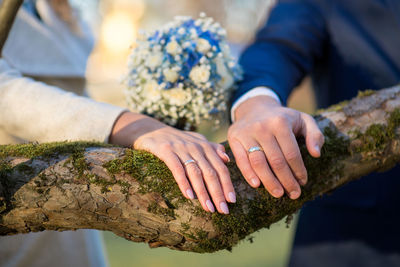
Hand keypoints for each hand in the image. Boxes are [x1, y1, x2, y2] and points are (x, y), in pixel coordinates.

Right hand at [109, 111, 234, 213]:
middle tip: (223, 210)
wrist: (149, 130)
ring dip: (203, 192)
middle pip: (210, 172)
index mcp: (205, 146)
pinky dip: (184, 182)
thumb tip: (227, 160)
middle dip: (218, 192)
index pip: (220, 167)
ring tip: (209, 208)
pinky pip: (177, 168)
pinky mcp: (166, 150)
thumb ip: (212, 149)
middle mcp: (195, 146)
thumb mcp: (195, 141)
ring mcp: (180, 148)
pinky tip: (189, 196)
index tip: (232, 201)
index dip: (227, 184)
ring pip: (196, 173)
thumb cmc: (175, 139)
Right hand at [228, 96, 323, 198]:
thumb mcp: (303, 120)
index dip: (298, 171)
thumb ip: (315, 134)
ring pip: (258, 163)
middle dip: (287, 181)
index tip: (303, 182)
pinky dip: (248, 174)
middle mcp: (262, 127)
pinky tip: (257, 185)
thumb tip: (316, 153)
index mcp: (280, 122)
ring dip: (269, 181)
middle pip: (276, 161)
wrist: (255, 107)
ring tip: (279, 194)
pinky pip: (241, 161)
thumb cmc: (283, 118)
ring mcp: (246, 133)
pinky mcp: (234, 139)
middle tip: (294, 194)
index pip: (291, 153)